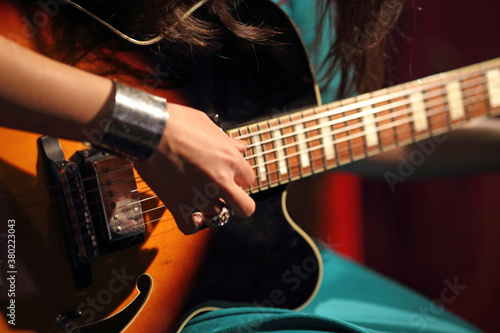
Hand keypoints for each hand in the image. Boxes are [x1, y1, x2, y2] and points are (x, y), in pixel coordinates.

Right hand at [135, 103, 255, 233]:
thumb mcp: (207, 124)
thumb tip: (240, 146)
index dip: (239, 179)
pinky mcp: (178, 204)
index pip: (249, 179)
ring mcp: (200, 195)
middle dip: (238, 203)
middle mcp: (220, 180)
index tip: (229, 176)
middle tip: (227, 196)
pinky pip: (190, 227)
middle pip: (245, 208)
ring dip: (211, 208)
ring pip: (217, 215)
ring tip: (200, 197)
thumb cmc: (175, 122)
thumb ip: (226, 140)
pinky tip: (190, 214)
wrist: (148, 130)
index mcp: (230, 159)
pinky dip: (191, 223)